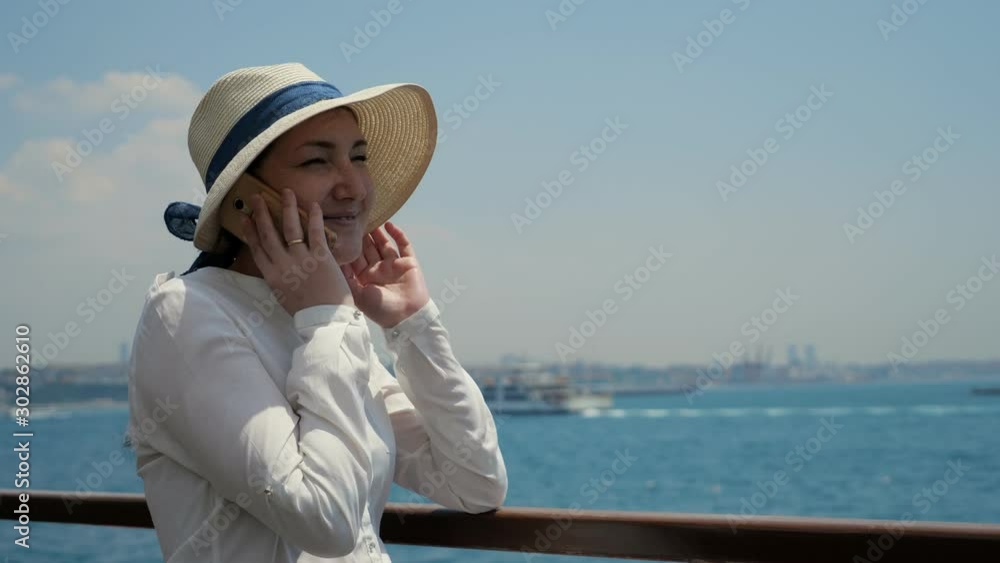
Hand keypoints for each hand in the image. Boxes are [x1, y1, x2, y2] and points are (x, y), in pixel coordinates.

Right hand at [241, 189, 353, 316]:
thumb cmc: (307, 313)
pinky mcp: (320, 257)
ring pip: (290, 228)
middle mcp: (283, 265)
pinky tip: (313, 205)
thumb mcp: (284, 297)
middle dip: (262, 213)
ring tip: (286, 192)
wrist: (325, 320)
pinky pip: (315, 232)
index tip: (245, 217)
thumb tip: (276, 266)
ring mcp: (301, 260)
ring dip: (287, 208)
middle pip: (268, 234)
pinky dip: (314, 218)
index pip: (257, 249)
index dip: (250, 231)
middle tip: (256, 197)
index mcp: (272, 276)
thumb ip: (279, 279)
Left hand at [343, 222, 429, 327]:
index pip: (355, 258)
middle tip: (353, 219)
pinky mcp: (409, 262)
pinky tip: (389, 224)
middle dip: (361, 235)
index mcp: (365, 278)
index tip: (338, 231)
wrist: (407, 318)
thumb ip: (347, 278)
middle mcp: (378, 270)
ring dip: (377, 232)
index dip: (348, 246)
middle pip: (368, 248)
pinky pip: (403, 245)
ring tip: (369, 218)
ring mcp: (394, 265)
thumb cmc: (380, 310)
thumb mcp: (357, 295)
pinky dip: (397, 234)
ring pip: (384, 244)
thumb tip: (333, 261)